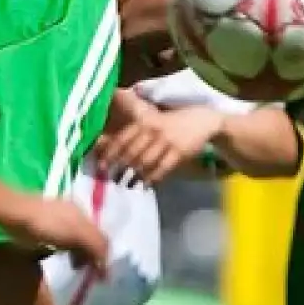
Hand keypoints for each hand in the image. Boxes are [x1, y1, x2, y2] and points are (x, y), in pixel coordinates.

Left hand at [8, 198, 109, 276]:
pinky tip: (59, 256)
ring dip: (78, 255)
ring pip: (76, 240)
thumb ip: (95, 246)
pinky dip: (66, 251)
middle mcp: (73, 214)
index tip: (102, 277)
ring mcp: (57, 219)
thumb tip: (105, 265)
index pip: (101, 238)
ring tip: (74, 267)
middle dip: (91, 257)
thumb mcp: (76, 234)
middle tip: (87, 273)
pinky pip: (62, 241)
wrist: (13, 215)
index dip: (104, 258)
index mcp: (82, 214)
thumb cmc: (46, 225)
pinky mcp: (42, 226)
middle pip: (89, 239)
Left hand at [94, 106, 223, 187]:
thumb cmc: (170, 122)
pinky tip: (145, 184)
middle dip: (120, 167)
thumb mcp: (151, 121)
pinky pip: (162, 168)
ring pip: (145, 162)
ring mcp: (167, 141)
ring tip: (127, 184)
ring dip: (135, 175)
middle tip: (112, 179)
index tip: (101, 166)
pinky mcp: (179, 152)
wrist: (201, 120)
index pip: (122, 139)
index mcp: (143, 121)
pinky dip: (152, 178)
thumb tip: (109, 146)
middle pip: (131, 153)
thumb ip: (134, 132)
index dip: (110, 154)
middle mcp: (153, 130)